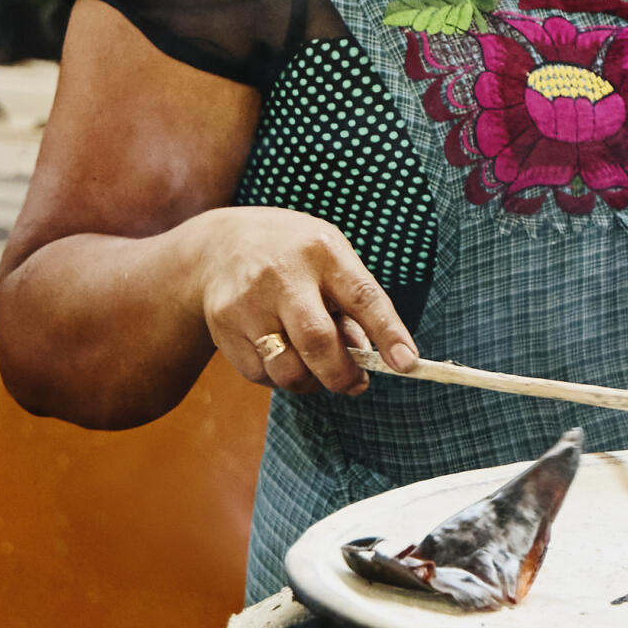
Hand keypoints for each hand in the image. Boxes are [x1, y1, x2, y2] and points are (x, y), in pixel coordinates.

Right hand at [180, 206, 417, 401]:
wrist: (219, 243)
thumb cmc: (293, 254)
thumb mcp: (331, 257)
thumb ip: (353, 304)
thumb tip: (365, 356)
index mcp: (323, 252)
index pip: (362, 296)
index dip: (388, 333)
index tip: (408, 363)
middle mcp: (282, 275)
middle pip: (317, 341)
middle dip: (343, 375)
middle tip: (357, 383)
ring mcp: (248, 302)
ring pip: (287, 369)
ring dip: (312, 382)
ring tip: (318, 369)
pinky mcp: (224, 327)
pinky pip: (260, 374)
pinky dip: (280, 377)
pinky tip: (284, 356)